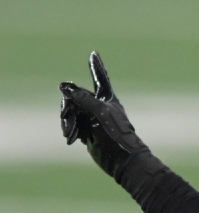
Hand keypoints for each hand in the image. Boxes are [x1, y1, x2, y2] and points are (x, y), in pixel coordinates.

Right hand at [60, 51, 147, 178]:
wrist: (121, 159)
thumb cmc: (116, 134)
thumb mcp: (99, 112)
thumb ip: (83, 98)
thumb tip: (64, 86)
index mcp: (107, 98)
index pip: (100, 78)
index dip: (96, 66)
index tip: (94, 53)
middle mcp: (99, 106)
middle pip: (75, 97)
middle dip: (68, 107)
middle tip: (67, 118)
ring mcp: (91, 118)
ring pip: (70, 111)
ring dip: (67, 121)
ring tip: (69, 133)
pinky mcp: (86, 130)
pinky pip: (70, 124)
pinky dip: (68, 129)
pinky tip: (70, 139)